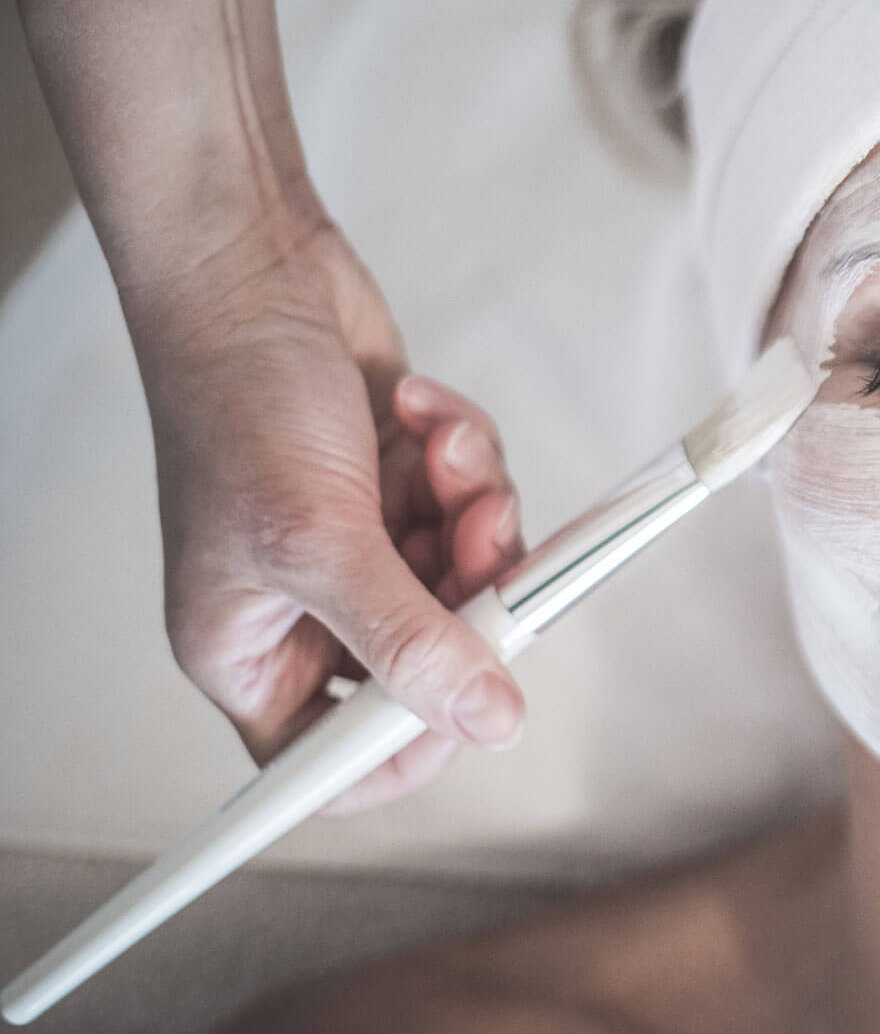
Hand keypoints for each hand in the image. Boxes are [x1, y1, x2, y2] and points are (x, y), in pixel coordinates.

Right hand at [129, 216, 527, 815]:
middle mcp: (305, 608)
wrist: (255, 271)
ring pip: (468, 575)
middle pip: (430, 662)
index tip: (474, 700)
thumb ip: (409, 641)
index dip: (409, 747)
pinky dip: (466, 460)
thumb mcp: (321, 541)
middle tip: (472, 532)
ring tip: (442, 453)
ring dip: (475, 510)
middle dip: (468, 593)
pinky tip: (426, 414)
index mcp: (249, 651)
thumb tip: (488, 721)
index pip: (331, 761)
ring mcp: (360, 545)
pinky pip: (472, 505)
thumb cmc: (238, 398)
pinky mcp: (402, 487)